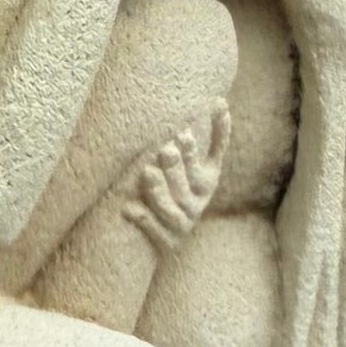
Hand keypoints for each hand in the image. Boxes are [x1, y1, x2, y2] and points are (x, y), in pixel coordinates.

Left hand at [128, 103, 228, 253]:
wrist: (166, 246)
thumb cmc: (172, 195)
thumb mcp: (185, 168)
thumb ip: (190, 142)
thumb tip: (213, 100)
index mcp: (207, 180)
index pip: (216, 154)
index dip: (217, 134)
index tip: (200, 120)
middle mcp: (199, 201)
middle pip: (191, 182)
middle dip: (180, 165)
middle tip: (166, 149)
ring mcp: (184, 223)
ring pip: (174, 208)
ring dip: (160, 190)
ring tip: (147, 172)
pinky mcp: (167, 243)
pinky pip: (155, 231)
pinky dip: (143, 219)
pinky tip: (128, 209)